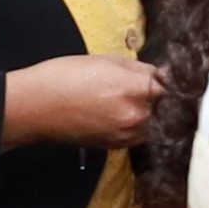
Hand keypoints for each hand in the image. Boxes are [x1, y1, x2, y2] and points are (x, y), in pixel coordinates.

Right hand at [3, 53, 160, 150]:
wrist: (35, 106)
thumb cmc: (66, 76)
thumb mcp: (107, 61)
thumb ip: (140, 69)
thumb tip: (161, 74)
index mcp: (135, 90)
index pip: (172, 86)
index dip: (174, 80)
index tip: (173, 76)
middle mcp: (136, 116)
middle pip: (166, 107)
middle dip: (162, 97)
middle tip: (153, 87)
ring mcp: (127, 135)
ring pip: (155, 124)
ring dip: (152, 113)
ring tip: (134, 101)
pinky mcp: (116, 147)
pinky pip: (138, 135)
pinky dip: (137, 125)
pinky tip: (121, 113)